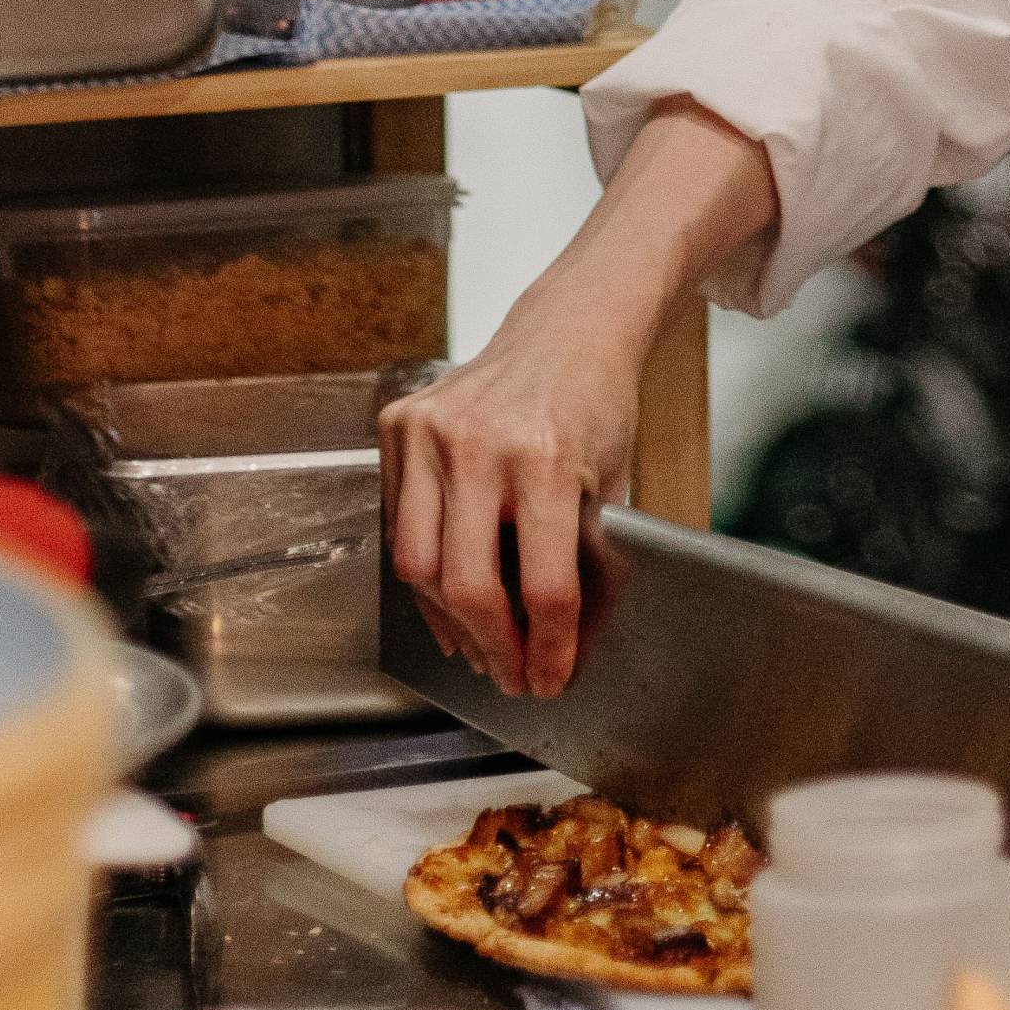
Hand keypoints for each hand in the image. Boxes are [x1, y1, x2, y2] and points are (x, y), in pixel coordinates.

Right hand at [380, 294, 640, 701]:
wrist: (565, 331)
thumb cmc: (596, 405)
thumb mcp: (612, 485)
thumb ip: (590, 565)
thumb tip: (565, 650)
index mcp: (543, 458)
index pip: (544, 585)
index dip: (547, 647)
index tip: (550, 678)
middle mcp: (478, 444)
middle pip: (467, 585)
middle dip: (492, 648)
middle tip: (511, 675)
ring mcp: (429, 433)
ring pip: (416, 565)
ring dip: (448, 621)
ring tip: (479, 646)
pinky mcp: (398, 427)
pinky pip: (398, 525)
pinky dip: (422, 574)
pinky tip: (449, 599)